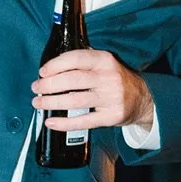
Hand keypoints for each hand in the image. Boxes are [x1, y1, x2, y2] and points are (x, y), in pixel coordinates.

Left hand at [32, 49, 153, 131]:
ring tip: (38, 103)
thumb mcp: (105, 64)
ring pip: (75, 101)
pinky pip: (83, 121)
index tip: (42, 72)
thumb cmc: (116, 80)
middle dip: (49, 85)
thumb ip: (83, 63)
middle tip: (36, 89)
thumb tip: (50, 69)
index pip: (76, 58)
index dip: (55, 65)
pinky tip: (50, 122)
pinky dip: (64, 123)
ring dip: (52, 103)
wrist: (143, 99)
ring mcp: (111, 98)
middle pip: (73, 80)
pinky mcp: (111, 116)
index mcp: (105, 60)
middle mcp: (109, 77)